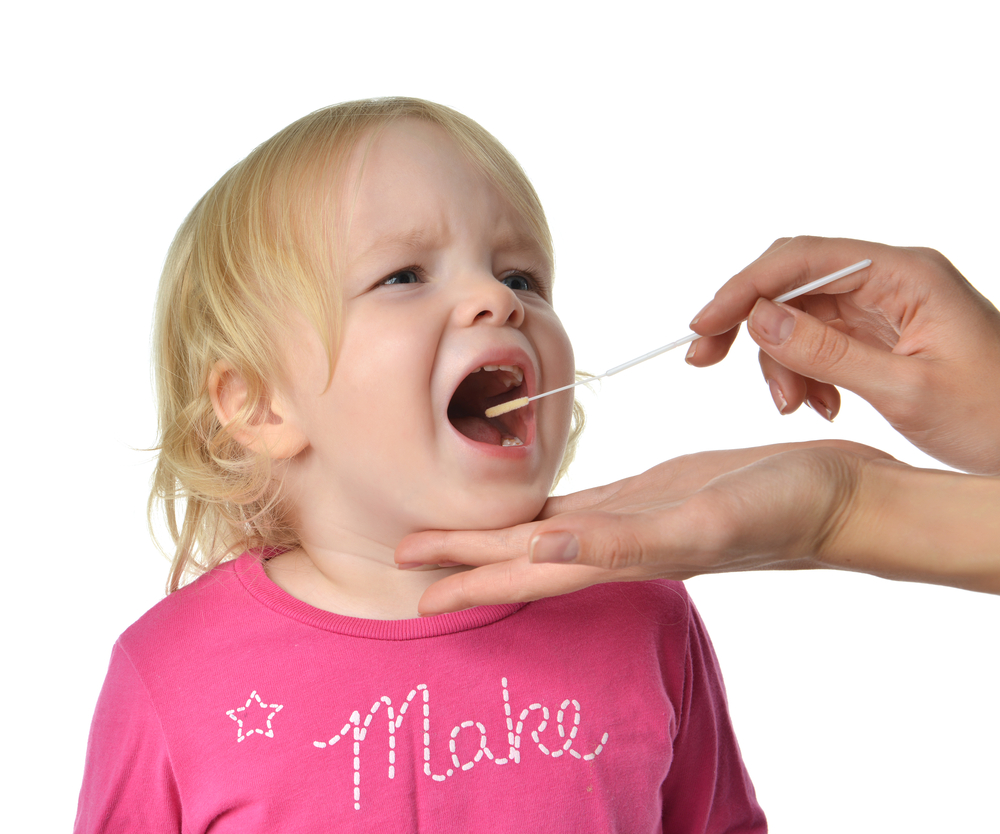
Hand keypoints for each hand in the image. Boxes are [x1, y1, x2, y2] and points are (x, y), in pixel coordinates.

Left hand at [397, 441, 891, 613]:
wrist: (834, 497)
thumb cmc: (782, 510)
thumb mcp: (702, 520)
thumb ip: (626, 540)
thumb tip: (545, 546)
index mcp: (621, 552)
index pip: (526, 568)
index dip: (469, 576)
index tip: (413, 581)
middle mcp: (618, 541)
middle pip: (524, 551)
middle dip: (465, 555)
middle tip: (405, 551)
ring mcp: (634, 517)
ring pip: (548, 529)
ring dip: (498, 535)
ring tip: (454, 534)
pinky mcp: (653, 493)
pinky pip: (584, 503)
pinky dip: (548, 506)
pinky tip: (533, 503)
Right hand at [687, 236, 999, 473]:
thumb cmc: (997, 416)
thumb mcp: (906, 390)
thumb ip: (826, 351)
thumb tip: (757, 317)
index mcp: (905, 275)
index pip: (803, 259)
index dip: (744, 288)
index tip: (704, 326)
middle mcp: (890, 280)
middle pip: (793, 281)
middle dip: (748, 320)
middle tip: (705, 359)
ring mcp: (884, 308)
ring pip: (800, 316)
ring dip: (780, 361)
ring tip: (793, 406)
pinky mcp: (879, 336)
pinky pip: (819, 343)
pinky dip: (804, 374)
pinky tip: (819, 406)